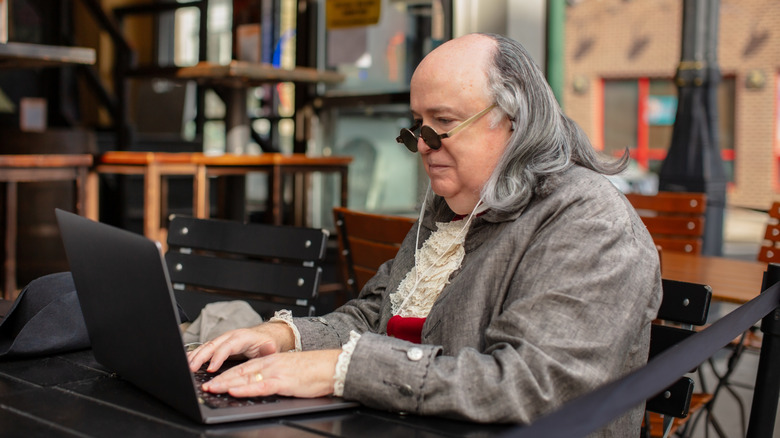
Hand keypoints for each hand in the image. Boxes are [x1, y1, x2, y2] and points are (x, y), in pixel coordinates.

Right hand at [187, 321, 294, 372]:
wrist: (265, 336)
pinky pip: (205, 348)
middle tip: (191, 368)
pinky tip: (188, 361)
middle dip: (200, 356)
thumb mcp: (270, 346)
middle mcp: (230, 336)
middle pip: (212, 345)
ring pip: (206, 346)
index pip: (227, 346)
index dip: (218, 357)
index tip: (210, 368)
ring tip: (186, 366)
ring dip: (195, 355)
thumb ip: (269, 349)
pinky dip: (196, 354)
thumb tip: (270, 348)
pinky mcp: (219, 344)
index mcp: (242, 337)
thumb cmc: (266, 343)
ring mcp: (223, 339)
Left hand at [201, 350, 341, 397]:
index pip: (244, 367)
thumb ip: (274, 375)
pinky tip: (235, 391)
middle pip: (240, 371)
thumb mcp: (289, 371)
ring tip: (212, 388)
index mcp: (271, 361)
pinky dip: (245, 388)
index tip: (213, 380)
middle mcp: (270, 364)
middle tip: (205, 386)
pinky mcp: (283, 382)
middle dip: (220, 379)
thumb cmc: (314, 371)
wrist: (331, 366)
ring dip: (227, 383)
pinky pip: (260, 386)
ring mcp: (275, 372)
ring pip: (246, 377)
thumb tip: (262, 384)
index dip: (226, 374)